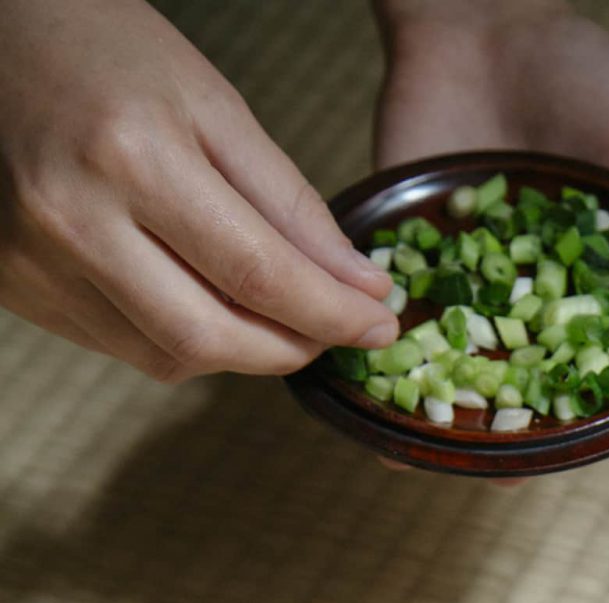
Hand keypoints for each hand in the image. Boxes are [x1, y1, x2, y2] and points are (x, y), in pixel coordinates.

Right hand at [0, 0, 398, 382]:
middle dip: (291, 349)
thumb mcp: (211, 102)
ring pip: (170, 357)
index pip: (258, 274)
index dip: (332, 314)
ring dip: (241, 352)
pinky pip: (125, 349)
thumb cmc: (101, 48)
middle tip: (335, 334)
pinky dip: (184, 343)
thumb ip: (289, 203)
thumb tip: (361, 286)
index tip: (381, 324)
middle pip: (212, 337)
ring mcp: (35, 262)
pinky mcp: (16, 287)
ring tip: (276, 316)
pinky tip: (207, 305)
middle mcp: (73, 219)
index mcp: (131, 155)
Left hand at [372, 0, 608, 463]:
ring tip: (476, 464)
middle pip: (557, 390)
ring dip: (480, 426)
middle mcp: (548, 304)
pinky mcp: (420, 273)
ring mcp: (482, 294)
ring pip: (485, 380)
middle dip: (558, 437)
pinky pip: (413, 335)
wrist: (480, 22)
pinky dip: (405, 375)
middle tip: (549, 471)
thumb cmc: (584, 74)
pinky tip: (397, 417)